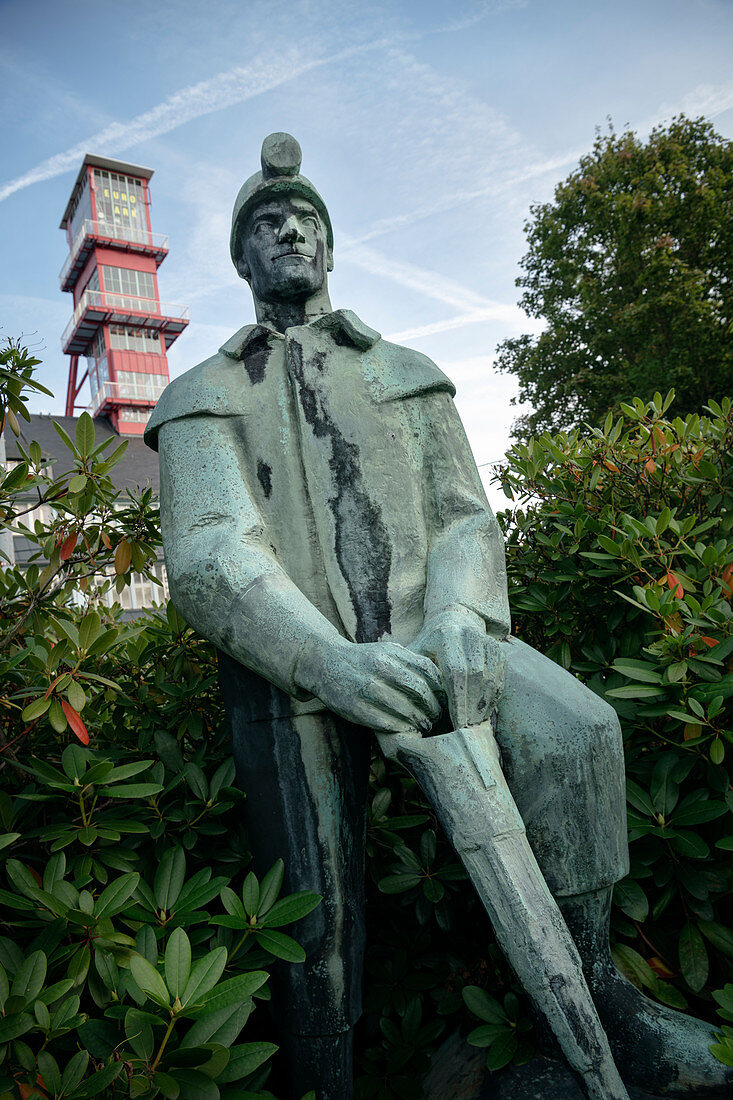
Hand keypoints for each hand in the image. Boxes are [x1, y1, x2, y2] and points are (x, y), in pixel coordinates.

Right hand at [293, 635, 443, 733]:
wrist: (325, 663)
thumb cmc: (365, 659)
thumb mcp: (388, 651)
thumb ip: (412, 661)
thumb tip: (442, 679)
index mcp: (390, 653)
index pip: (427, 671)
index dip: (440, 688)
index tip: (443, 699)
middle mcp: (378, 668)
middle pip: (419, 692)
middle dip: (433, 708)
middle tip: (436, 717)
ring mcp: (365, 688)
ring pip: (405, 710)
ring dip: (420, 721)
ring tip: (425, 725)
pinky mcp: (355, 708)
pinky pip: (387, 723)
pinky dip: (402, 728)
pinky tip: (407, 729)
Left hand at [409, 608, 505, 728]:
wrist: (450, 624)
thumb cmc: (427, 648)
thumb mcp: (415, 656)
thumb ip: (413, 674)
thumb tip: (414, 704)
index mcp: (445, 635)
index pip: (455, 671)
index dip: (458, 700)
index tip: (456, 722)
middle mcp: (469, 634)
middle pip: (476, 675)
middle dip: (472, 705)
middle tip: (467, 727)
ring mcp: (486, 640)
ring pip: (490, 677)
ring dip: (484, 704)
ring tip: (475, 724)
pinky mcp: (497, 649)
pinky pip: (500, 677)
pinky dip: (493, 697)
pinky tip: (484, 713)